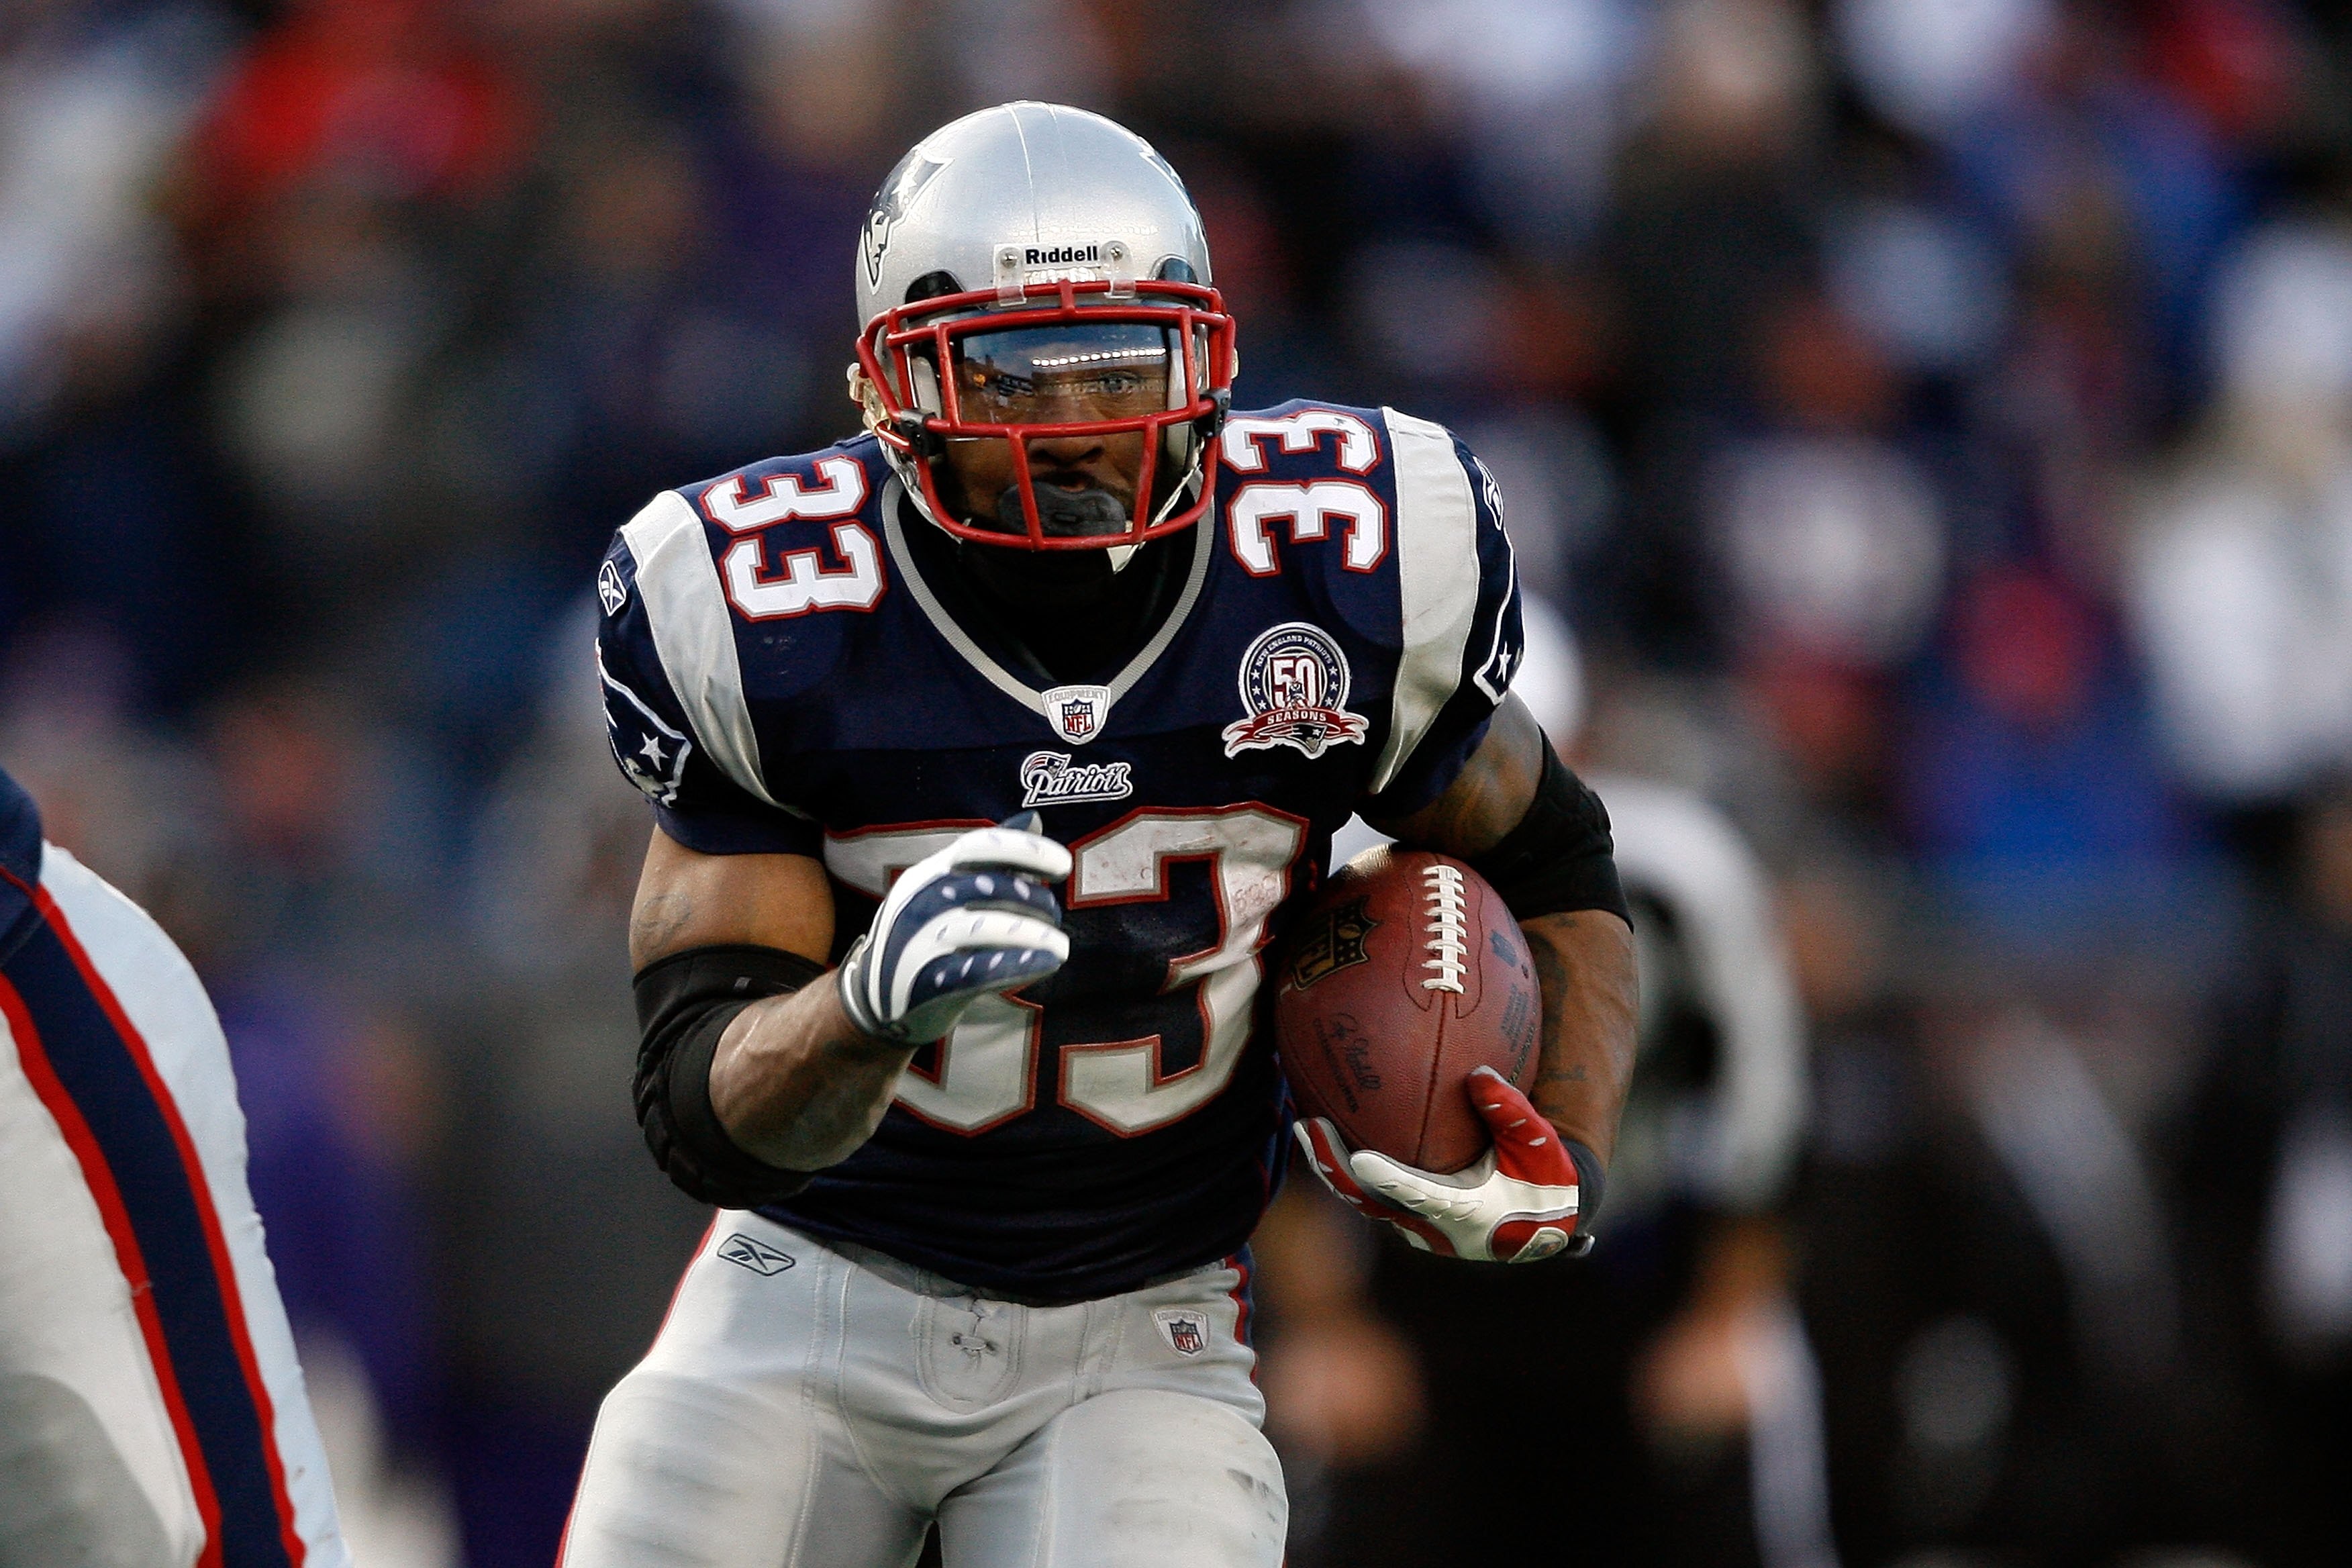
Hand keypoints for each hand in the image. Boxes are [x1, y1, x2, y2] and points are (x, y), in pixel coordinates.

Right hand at [836, 813, 1070, 1043]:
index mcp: (929, 872)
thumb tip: (1033, 817)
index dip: (1025, 850)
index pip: (979, 846)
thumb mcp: (949, 892)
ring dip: (1032, 934)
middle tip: (1054, 915)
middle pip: (986, 886)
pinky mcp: (924, 984)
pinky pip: (975, 971)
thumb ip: (990, 859)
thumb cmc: (928, 938)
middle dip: (1032, 898)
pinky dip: (1016, 965)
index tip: (1064, 865)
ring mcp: (919, 941)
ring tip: (1060, 947)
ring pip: (985, 927)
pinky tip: (1046, 962)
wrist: (877, 1001)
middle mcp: (921, 900)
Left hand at [1293, 1067, 1588, 1261]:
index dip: (1387, 1179)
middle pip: (1370, 1200)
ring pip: (1364, 1200)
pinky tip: (1331, 1128)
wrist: (1546, 1225)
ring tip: (1304, 1125)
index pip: (1417, 1194)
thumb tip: (1480, 1073)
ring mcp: (1417, 1227)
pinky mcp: (1411, 1221)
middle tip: (1306, 1125)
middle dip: (1334, 1166)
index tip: (1359, 1157)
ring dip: (1332, 1165)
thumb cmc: (1544, 1179)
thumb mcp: (1539, 1145)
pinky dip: (1348, 1166)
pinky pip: (1371, 1193)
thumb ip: (1513, 1112)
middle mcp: (1433, 1227)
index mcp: (1464, 1211)